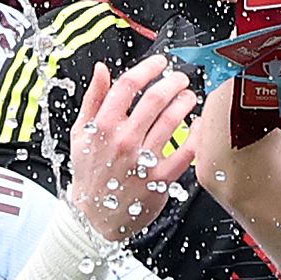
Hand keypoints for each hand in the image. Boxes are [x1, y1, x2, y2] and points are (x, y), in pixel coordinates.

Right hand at [67, 53, 196, 242]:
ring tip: (191, 97)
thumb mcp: (81, 134)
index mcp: (103, 126)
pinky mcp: (159, 180)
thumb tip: (102, 69)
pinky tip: (198, 126)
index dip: (148, 68)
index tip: (160, 62)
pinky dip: (196, 135)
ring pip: (172, 121)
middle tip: (181, 79)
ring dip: (186, 103)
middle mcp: (123, 140)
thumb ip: (93, 99)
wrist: (94, 217)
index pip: (128, 86)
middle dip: (173, 83)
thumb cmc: (90, 173)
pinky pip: (185, 152)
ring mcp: (141, 160)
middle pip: (154, 99)